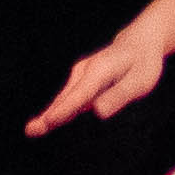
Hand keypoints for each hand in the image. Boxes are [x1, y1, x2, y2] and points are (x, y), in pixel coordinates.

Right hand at [25, 31, 163, 135]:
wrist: (139, 43)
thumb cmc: (142, 63)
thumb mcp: (140, 81)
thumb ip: (119, 95)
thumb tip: (98, 112)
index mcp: (99, 71)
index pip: (80, 95)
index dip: (64, 110)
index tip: (50, 122)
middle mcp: (85, 72)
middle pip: (66, 98)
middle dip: (49, 115)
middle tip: (31, 131)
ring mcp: (81, 75)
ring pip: (65, 98)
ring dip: (50, 114)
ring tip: (34, 130)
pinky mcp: (82, 80)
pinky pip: (70, 98)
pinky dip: (59, 109)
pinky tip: (49, 122)